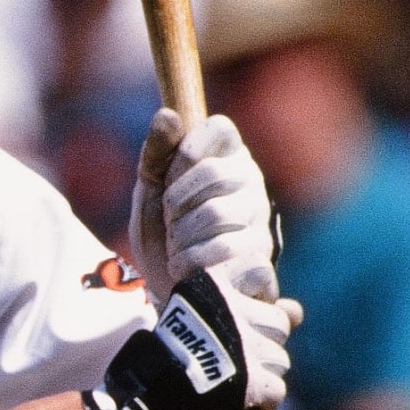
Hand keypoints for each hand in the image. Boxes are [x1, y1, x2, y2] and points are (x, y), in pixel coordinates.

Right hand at [85, 269, 299, 409]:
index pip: (259, 272)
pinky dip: (259, 403)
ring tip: (225, 384)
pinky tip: (232, 403)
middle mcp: (230, 309)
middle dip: (260, 345)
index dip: (257, 295)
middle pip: (277, 323)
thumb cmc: (167, 362)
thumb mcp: (201, 322)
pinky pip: (276, 391)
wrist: (142, 405)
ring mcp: (243, 345)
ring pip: (279, 360)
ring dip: (260, 376)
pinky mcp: (250, 380)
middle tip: (225, 361)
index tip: (236, 316)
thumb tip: (298, 310)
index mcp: (211, 285)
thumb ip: (252, 310)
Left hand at [130, 109, 278, 304]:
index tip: (169, 175)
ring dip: (181, 236)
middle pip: (214, 171)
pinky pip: (225, 249)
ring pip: (217, 212)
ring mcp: (259, 221)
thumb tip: (167, 114)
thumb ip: (156, 155)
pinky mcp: (261, 258)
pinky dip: (192, 262)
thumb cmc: (162, 237)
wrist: (168, 295)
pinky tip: (189, 271)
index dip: (189, 149)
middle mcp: (250, 185)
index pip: (220, 128)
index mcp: (226, 160)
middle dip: (176, 201)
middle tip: (169, 221)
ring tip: (177, 249)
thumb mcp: (149, 194)